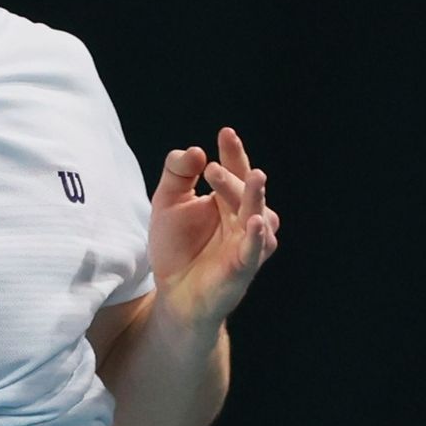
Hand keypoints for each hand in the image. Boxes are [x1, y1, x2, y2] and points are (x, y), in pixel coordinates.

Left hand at [147, 127, 282, 331]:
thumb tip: (193, 150)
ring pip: (258, 217)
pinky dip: (257, 237)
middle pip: (245, 192)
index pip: (235, 171)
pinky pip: (254, 251)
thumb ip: (177, 174)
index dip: (233, 153)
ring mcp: (248, 244)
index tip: (226, 132)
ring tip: (255, 176)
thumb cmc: (176, 246)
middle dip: (232, 178)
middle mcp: (245, 220)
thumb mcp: (167, 202)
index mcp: (229, 201)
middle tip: (210, 168)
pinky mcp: (243, 269)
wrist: (173, 292)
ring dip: (255, 197)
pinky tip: (255, 221)